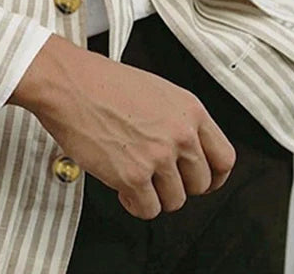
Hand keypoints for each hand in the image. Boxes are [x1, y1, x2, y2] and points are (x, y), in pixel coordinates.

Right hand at [7, 33, 235, 219]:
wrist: (69, 83)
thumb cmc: (103, 82)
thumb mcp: (156, 90)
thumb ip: (178, 120)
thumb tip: (186, 151)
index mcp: (190, 110)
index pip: (224, 158)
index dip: (214, 176)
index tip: (202, 181)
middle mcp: (180, 134)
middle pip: (201, 184)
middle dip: (179, 186)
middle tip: (158, 178)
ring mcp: (158, 156)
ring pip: (174, 201)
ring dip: (155, 195)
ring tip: (135, 178)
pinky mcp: (133, 176)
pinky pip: (148, 209)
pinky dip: (134, 204)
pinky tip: (122, 186)